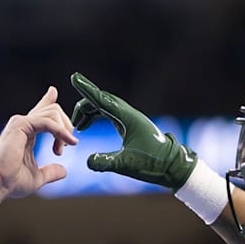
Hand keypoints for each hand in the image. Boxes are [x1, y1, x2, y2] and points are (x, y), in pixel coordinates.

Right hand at [0, 86, 77, 198]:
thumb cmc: (10, 182)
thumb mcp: (37, 177)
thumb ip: (50, 172)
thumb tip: (64, 171)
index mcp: (25, 132)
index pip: (40, 112)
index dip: (48, 100)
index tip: (53, 91)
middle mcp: (22, 124)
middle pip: (53, 110)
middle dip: (67, 126)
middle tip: (66, 147)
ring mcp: (20, 122)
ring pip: (53, 112)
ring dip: (64, 131)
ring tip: (60, 151)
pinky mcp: (20, 124)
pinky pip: (48, 121)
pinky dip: (61, 131)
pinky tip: (69, 142)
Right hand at [70, 72, 196, 190]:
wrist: (172, 165)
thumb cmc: (153, 164)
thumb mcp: (127, 165)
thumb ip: (107, 162)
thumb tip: (88, 161)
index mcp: (128, 118)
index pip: (102, 100)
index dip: (87, 89)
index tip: (75, 77)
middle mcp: (128, 114)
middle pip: (101, 100)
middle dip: (84, 107)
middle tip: (73, 122)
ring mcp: (129, 118)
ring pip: (104, 106)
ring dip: (89, 112)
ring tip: (78, 126)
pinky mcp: (129, 125)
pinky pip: (108, 113)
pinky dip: (96, 116)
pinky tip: (88, 128)